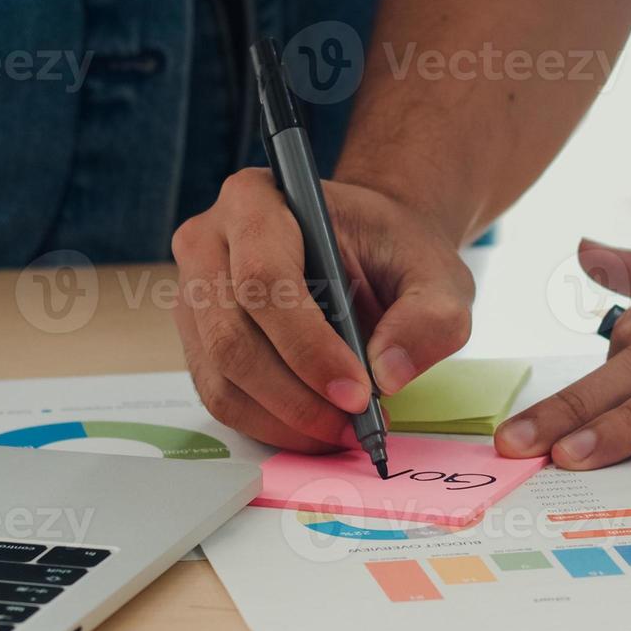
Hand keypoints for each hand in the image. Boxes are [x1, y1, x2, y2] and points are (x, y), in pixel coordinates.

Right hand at [171, 168, 474, 451]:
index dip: (307, 346)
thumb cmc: (393, 252)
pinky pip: (221, 396)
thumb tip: (388, 374)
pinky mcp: (198, 339)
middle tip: (353, 424)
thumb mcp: (437, 274)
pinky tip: (316, 429)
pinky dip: (270, 425)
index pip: (263, 280)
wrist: (370, 250)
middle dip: (296, 395)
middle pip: (232, 336)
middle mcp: (208, 241)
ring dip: (284, 419)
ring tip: (342, 430)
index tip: (357, 392)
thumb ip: (429, 318)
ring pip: (222, 376)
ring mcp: (193, 293)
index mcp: (256, 201)